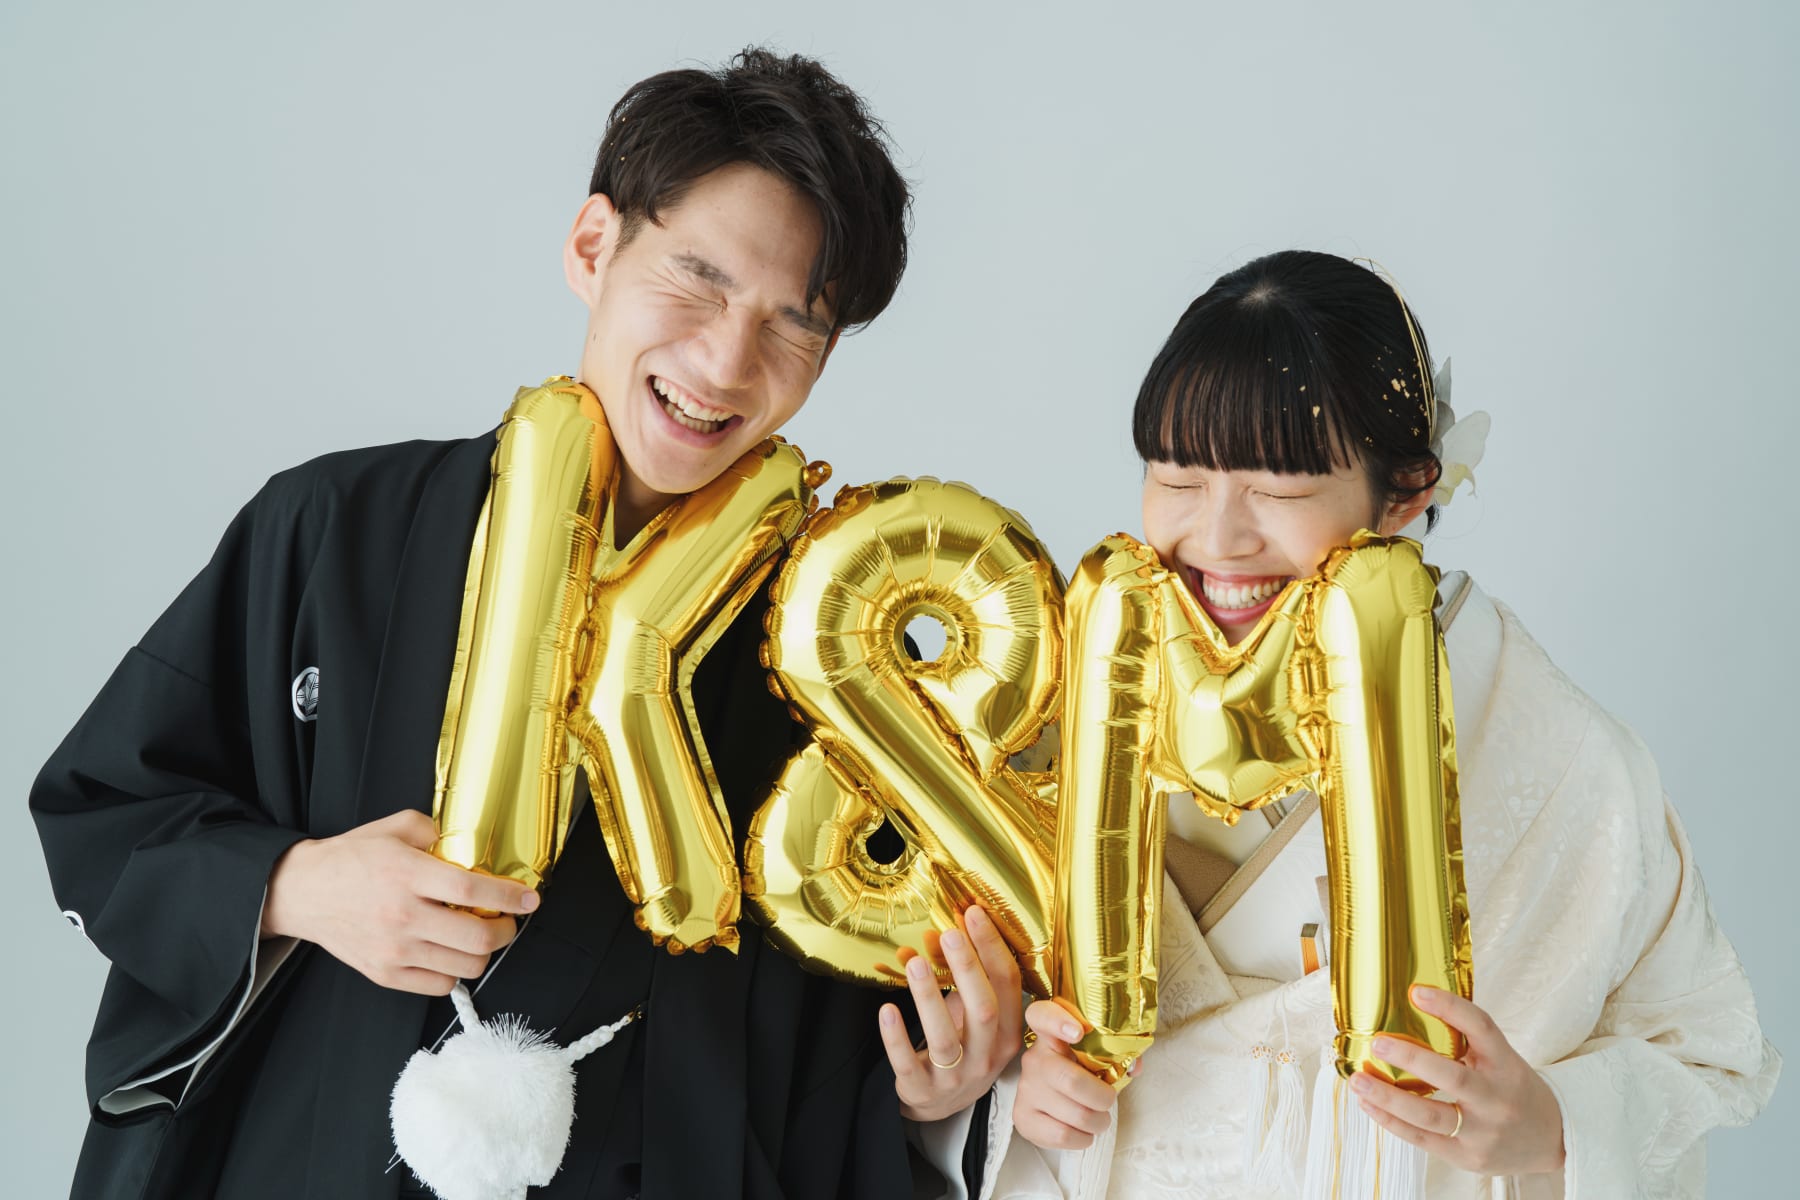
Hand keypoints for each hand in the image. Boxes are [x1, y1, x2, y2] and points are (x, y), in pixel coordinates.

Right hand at [261, 809, 538, 995]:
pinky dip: (453, 970)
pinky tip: (449, 951)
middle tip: (508, 921)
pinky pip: (439, 985)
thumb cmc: (350, 859)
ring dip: (483, 952)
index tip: (529, 899)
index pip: (473, 892)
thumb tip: (467, 845)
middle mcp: (403, 916)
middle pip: (477, 938)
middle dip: (506, 931)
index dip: (509, 897)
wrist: (303, 892)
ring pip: (465, 966)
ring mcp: (394, 950)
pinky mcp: (385, 974)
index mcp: (407, 875)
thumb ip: (435, 831)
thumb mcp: (394, 827)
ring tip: (478, 935)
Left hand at [878, 906, 1024, 1121]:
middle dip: (969, 969)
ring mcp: (957, 1078)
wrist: (942, 1105)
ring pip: (946, 1038)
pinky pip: (908, 1064)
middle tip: (950, 934)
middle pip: (984, 1011)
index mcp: (1008, 1033)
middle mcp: (988, 1057)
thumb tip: (935, 933)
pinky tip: (886, 1009)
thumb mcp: (972, 1016)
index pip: (1008, 986)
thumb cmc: (963, 1048)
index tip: (973, 915)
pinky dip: (896, 1037)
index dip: (992, 948)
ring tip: (915, 963)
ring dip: (929, 998)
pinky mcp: (923, 1090)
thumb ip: (961, 978)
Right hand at [1011, 999, 1118, 1150]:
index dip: (1058, 1021)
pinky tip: (1082, 1131)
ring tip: (1098, 1119)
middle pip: (1070, 1080)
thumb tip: (1132, 1067)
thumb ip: (1119, 1053)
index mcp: (1051, 1034)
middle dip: (1101, 1097)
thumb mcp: (1099, 1055)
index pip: (1042, 1016)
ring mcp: (1026, 1088)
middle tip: (1108, 1100)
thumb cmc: (1081, 1071)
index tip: (1078, 1032)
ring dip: (1097, 1122)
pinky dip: (1082, 1138)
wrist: (1056, 1097)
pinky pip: (1062, 1135)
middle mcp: (1034, 1059)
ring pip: (1074, 1113)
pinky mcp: (1023, 1117)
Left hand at [1351, 985, 1565, 1176]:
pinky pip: (1422, 1139)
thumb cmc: (1515, 1090)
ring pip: (1429, 1115)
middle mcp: (1496, 1097)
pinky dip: (1391, 1121)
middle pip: (1453, 1077)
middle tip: (1377, 1043)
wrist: (1554, 1139)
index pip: (1481, 1027)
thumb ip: (1468, 1041)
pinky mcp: (1468, 1157)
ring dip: (1387, 1097)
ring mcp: (1482, 1131)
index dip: (1450, 1007)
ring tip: (1358, 1080)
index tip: (1416, 991)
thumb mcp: (1503, 1059)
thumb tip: (1412, 1005)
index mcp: (1506, 1064)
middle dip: (1411, 1059)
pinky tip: (1369, 1104)